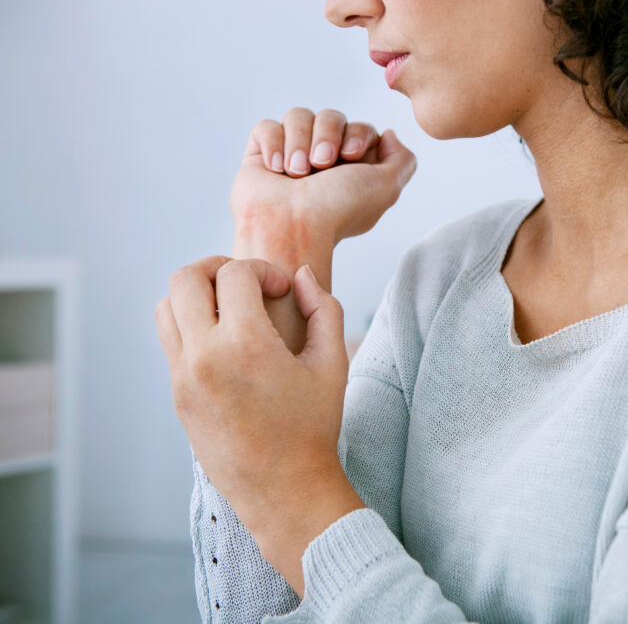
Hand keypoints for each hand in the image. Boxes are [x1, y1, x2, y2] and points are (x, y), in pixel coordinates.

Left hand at [154, 255, 360, 541]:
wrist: (283, 489)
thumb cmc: (313, 428)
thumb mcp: (332, 363)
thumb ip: (324, 309)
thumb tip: (300, 276)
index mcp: (246, 345)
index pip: (234, 273)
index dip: (263, 270)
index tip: (282, 290)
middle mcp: (204, 356)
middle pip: (185, 278)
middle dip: (217, 267)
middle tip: (246, 285)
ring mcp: (183, 377)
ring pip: (166, 307)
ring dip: (196, 296)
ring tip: (230, 310)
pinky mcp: (177, 395)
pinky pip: (170, 341)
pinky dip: (191, 326)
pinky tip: (226, 342)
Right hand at [231, 107, 417, 246]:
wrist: (292, 226)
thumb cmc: (339, 211)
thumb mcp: (387, 187)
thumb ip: (402, 160)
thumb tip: (388, 134)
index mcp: (353, 168)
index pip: (360, 127)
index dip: (357, 134)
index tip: (351, 156)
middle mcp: (323, 160)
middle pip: (331, 116)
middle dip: (328, 135)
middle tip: (322, 164)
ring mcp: (291, 155)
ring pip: (298, 116)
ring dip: (300, 141)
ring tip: (297, 172)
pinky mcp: (261, 155)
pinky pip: (267, 127)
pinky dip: (273, 143)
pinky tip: (277, 169)